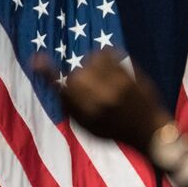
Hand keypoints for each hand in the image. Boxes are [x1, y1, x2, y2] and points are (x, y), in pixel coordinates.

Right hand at [33, 50, 172, 154]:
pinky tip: (110, 65)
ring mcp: (118, 85)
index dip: (47, 74)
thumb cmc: (116, 131)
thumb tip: (53, 83)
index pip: (63, 89)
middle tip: (89, 85)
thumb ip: (69, 106)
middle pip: (76, 74)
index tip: (36, 60)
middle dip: (78, 77)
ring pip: (92, 60)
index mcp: (88, 114)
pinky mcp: (131, 75)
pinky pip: (110, 53)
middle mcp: (102, 99)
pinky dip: (106, 55)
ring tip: (100, 74)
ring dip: (91, 63)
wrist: (151, 133)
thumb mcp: (88, 128)